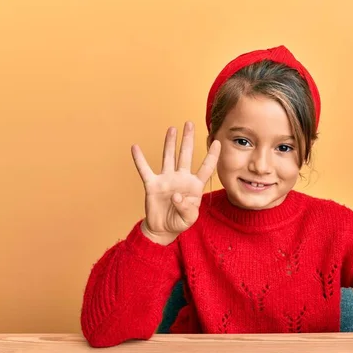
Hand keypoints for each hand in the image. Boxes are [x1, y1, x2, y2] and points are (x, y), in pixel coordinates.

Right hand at [131, 121, 220, 243]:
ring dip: (170, 143)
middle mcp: (181, 178)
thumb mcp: (189, 219)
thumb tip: (176, 195)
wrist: (163, 229)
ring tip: (172, 128)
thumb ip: (187, 209)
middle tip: (190, 123)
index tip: (218, 142)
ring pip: (168, 157)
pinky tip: (135, 147)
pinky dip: (139, 159)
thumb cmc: (179, 222)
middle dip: (188, 139)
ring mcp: (166, 179)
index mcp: (195, 186)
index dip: (212, 156)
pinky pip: (144, 170)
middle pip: (186, 155)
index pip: (206, 167)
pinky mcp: (152, 184)